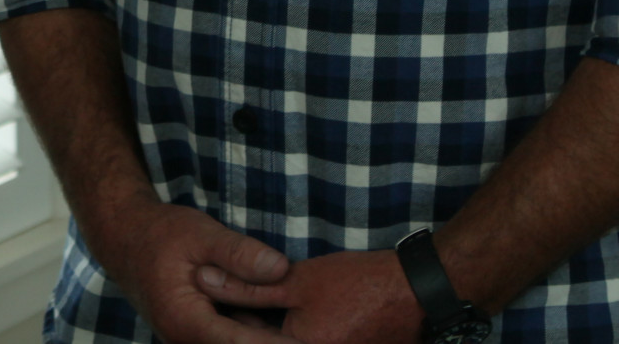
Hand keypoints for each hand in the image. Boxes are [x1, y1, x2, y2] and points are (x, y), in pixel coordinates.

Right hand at [85, 191, 291, 342]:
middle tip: (319, 336)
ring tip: (308, 331)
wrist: (125, 238)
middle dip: (277, 341)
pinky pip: (234, 337)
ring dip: (267, 336)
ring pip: (239, 342)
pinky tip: (286, 325)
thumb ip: (239, 254)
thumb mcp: (201, 234)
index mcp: (186, 322)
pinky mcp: (200, 334)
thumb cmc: (160, 234)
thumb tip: (282, 270)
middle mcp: (187, 340)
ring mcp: (192, 340)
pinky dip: (257, 331)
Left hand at [198, 249, 420, 343]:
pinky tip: (297, 315)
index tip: (216, 297)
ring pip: (286, 343)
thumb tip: (202, 280)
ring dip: (274, 330)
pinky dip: (297, 333)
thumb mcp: (297, 281)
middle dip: (253, 326)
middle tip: (241, 303)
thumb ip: (247, 287)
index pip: (248, 340)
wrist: (416, 293)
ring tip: (271, 307)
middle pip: (268, 343)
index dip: (230, 319)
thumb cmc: (357, 284)